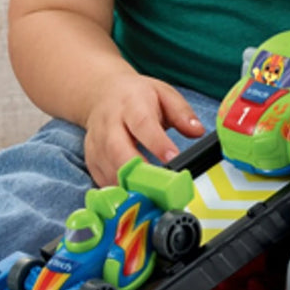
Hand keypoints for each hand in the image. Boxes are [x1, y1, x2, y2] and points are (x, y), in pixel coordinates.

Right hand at [83, 74, 204, 187]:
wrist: (102, 93)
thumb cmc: (137, 96)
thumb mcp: (164, 94)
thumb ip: (182, 113)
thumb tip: (197, 131)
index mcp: (132, 104)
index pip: (143, 124)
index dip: (157, 143)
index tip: (173, 158)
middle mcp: (110, 123)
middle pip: (118, 150)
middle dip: (138, 171)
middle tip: (160, 187)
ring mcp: (97, 142)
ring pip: (108, 168)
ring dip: (129, 185)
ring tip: (152, 196)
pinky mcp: (91, 158)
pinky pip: (102, 178)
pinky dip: (117, 190)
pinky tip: (135, 195)